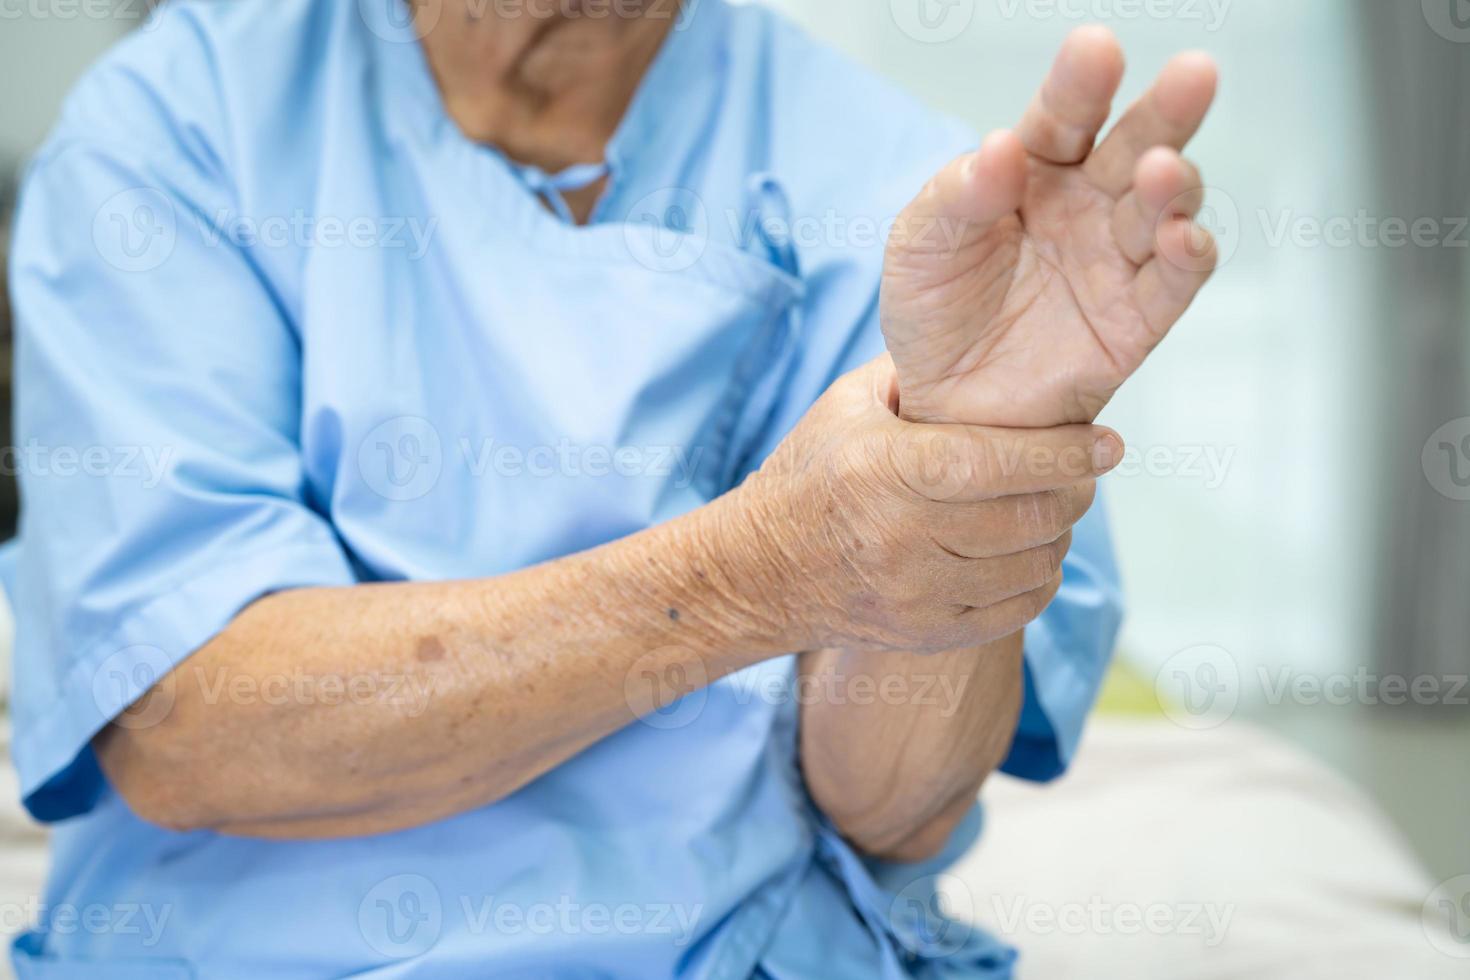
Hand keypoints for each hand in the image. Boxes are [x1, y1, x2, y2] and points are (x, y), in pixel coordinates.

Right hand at [727, 358, 1116, 654]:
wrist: (758, 570)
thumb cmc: (811, 473)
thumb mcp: (848, 405)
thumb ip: (919, 374)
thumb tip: (998, 348)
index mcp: (887, 469)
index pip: (1000, 463)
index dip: (1065, 454)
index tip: (1108, 444)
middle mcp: (902, 536)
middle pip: (1030, 519)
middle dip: (1074, 492)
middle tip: (1082, 473)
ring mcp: (916, 593)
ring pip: (1033, 566)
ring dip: (1058, 535)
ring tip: (1049, 509)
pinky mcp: (925, 634)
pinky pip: (1016, 610)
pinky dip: (1038, 578)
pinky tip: (1028, 553)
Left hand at [881, 26, 1218, 427]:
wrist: (942, 401)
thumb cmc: (934, 308)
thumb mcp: (920, 245)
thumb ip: (958, 196)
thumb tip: (1001, 148)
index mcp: (1032, 170)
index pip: (1063, 117)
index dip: (1080, 83)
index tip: (1095, 47)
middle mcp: (1085, 205)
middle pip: (1134, 146)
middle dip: (1164, 111)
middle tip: (1192, 74)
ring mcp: (1115, 259)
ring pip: (1163, 208)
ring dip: (1173, 185)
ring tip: (1160, 170)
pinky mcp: (1134, 320)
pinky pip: (1173, 281)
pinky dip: (1187, 256)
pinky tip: (1181, 236)